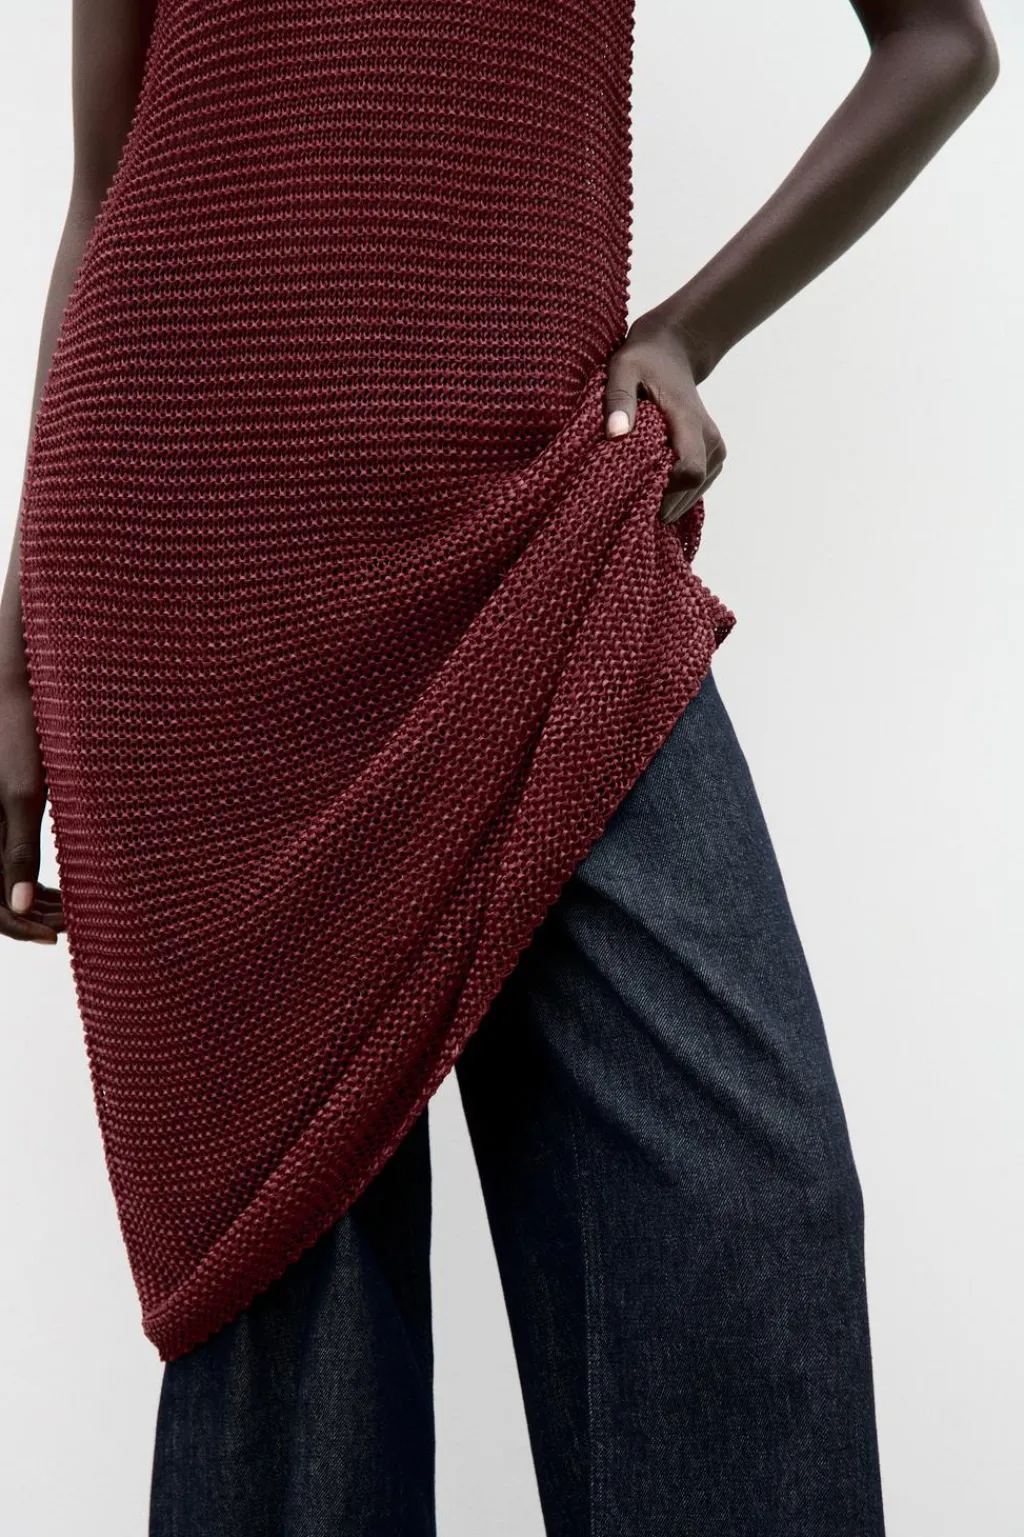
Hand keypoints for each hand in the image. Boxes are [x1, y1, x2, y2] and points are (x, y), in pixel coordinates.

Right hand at [0, 666, 63, 943]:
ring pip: (2, 884)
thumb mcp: (23, 796)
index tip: (56, 935)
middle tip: (71, 924)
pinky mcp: (0, 816)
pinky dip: (30, 881)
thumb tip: (16, 906)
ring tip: (70, 910)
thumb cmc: (20, 738)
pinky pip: (5, 862)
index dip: (18, 926)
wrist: (16, 691)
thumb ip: (17, 852)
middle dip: (29, 917)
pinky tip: (62, 888)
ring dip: (32, 902)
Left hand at [603, 307, 725, 524]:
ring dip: (668, 498)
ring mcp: (715, 449)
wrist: (672, 351)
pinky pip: (698, 486)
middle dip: (661, 498)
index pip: (690, 471)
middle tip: (628, 496)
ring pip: (696, 491)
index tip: (636, 486)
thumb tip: (616, 433)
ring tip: (639, 490)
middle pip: (691, 487)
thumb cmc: (644, 359)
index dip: (665, 489)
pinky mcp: (713, 456)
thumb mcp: (623, 369)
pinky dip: (677, 493)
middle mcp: (710, 439)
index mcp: (689, 421)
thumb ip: (619, 398)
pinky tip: (655, 487)